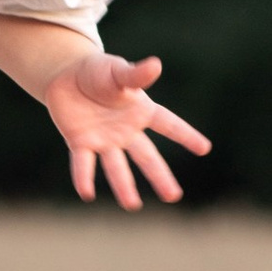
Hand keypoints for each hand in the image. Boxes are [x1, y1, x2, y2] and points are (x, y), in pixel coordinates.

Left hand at [41, 47, 209, 208]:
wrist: (66, 76)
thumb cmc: (99, 72)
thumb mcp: (118, 71)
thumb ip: (135, 75)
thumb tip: (155, 65)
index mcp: (141, 112)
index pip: (168, 124)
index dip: (185, 135)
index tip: (205, 149)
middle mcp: (126, 131)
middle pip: (146, 157)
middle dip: (160, 176)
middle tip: (173, 197)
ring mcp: (104, 140)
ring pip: (117, 167)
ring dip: (124, 186)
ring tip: (132, 205)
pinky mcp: (81, 143)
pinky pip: (83, 164)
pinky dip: (84, 177)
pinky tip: (87, 194)